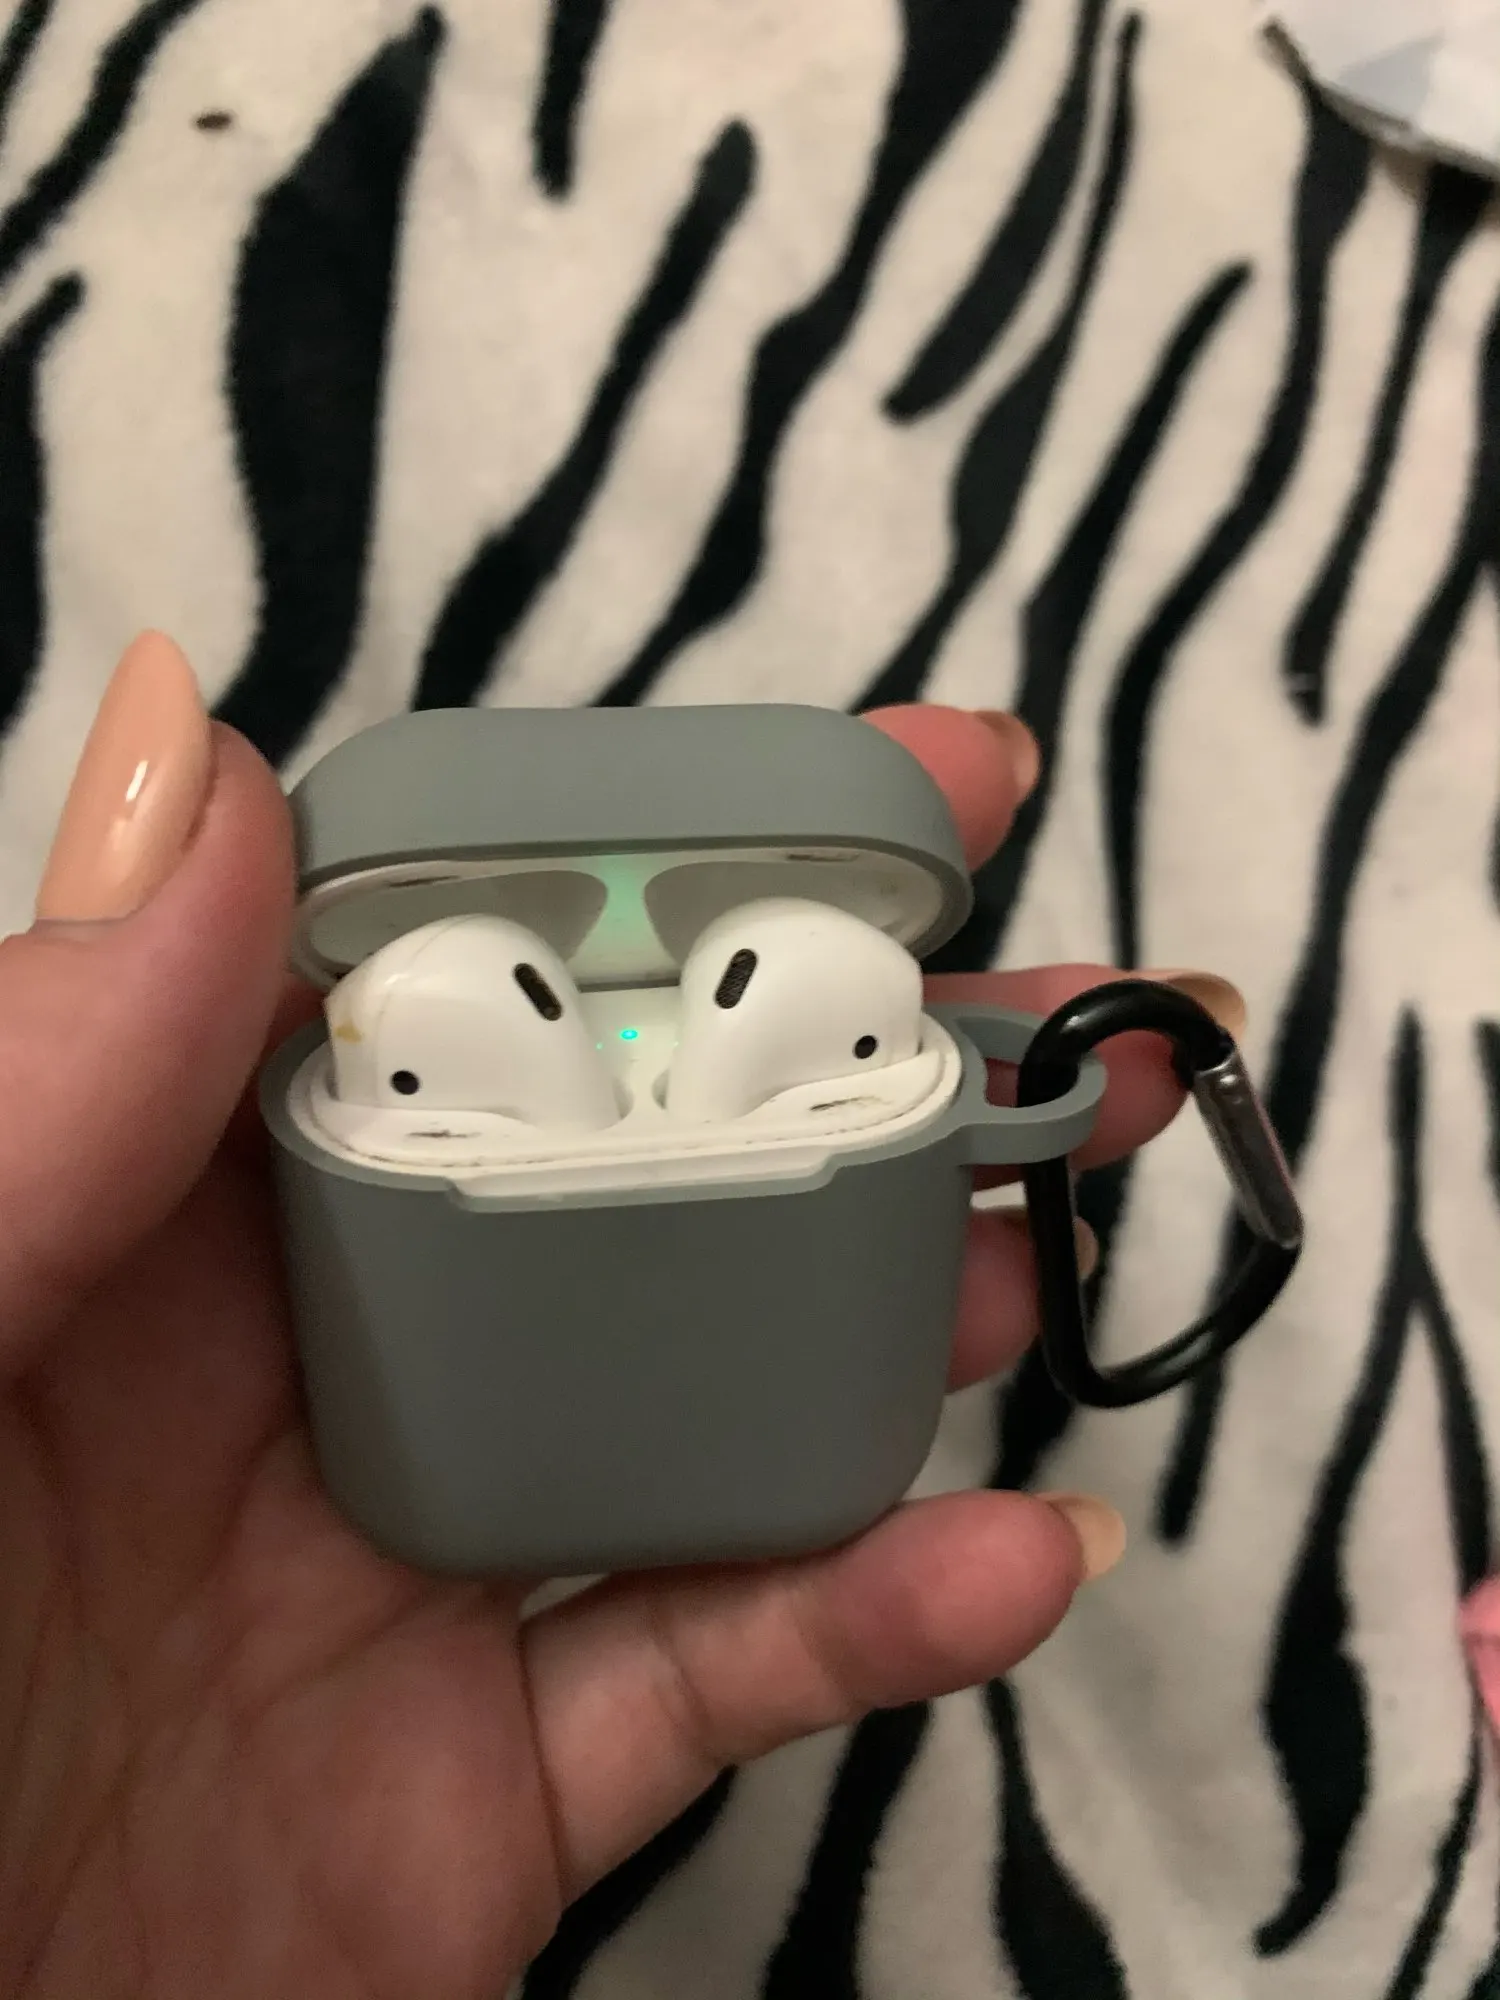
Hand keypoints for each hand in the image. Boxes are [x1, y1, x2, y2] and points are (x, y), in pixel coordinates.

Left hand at [0, 638, 1213, 1997]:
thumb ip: (46, 1082)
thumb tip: (207, 756)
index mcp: (158, 1217)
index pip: (441, 972)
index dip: (652, 858)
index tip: (869, 783)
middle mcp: (312, 1364)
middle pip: (623, 1164)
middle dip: (849, 1058)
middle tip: (1051, 990)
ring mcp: (418, 1566)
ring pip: (706, 1388)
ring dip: (901, 1295)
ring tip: (1058, 1200)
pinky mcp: (489, 1784)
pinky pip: (709, 1675)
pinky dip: (872, 1615)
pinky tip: (1015, 1557)